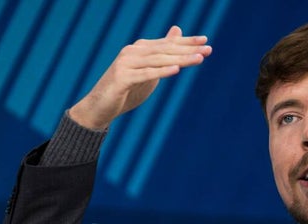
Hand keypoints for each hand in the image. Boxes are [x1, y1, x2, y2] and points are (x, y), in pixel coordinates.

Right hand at [69, 26, 211, 128]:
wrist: (99, 107)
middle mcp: (132, 52)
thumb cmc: (126, 90)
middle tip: (208, 49)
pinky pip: (146, 74)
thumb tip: (177, 32)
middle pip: (165, 50)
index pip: (167, 43)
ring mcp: (126, 63)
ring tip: (199, 58)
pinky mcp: (122, 78)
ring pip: (158, 60)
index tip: (206, 40)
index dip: (187, 42)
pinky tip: (176, 69)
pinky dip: (161, 72)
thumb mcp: (149, 70)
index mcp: (140, 49)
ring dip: (180, 59)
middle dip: (188, 49)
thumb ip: (163, 54)